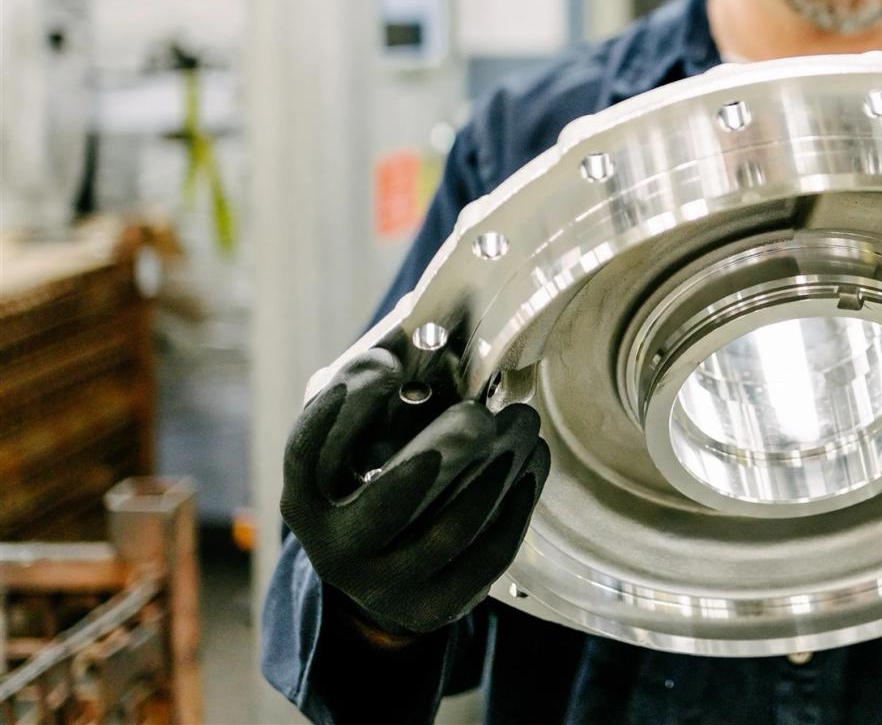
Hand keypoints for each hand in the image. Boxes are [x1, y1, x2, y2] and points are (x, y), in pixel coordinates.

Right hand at [281, 348, 547, 635]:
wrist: (385, 573)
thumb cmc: (376, 478)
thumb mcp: (363, 434)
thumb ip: (377, 382)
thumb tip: (419, 316)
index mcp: (306, 500)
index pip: (308, 455)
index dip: (342, 410)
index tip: (387, 365)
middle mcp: (334, 551)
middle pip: (386, 504)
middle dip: (442, 452)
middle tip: (482, 413)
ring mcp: (383, 586)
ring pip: (447, 533)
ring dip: (495, 474)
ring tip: (524, 424)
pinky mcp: (433, 607)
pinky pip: (484, 560)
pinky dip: (514, 510)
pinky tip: (532, 466)